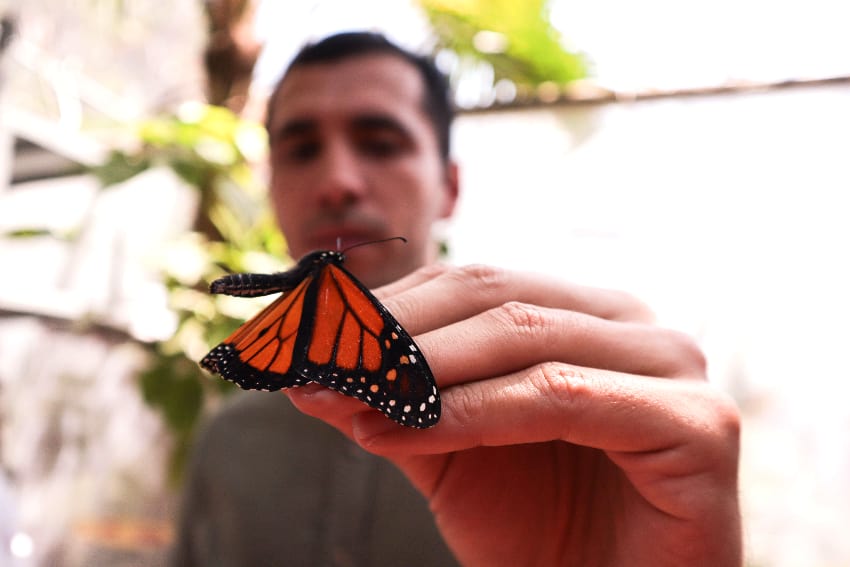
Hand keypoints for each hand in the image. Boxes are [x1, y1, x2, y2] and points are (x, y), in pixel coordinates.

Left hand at [287, 264, 741, 566]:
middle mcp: (635, 324)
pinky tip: (401, 432)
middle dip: (393, 333)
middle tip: (313, 362)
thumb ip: (395, 401)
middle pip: (495, 296)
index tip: (306, 336)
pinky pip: (559, 396)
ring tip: (346, 399)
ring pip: (525, 338)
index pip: (474, 283)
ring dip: (420, 370)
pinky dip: (472, 412)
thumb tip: (311, 368)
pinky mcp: (699, 422)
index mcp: (586, 314)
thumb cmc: (541, 530)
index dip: (387, 306)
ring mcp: (674, 365)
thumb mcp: (449, 450)